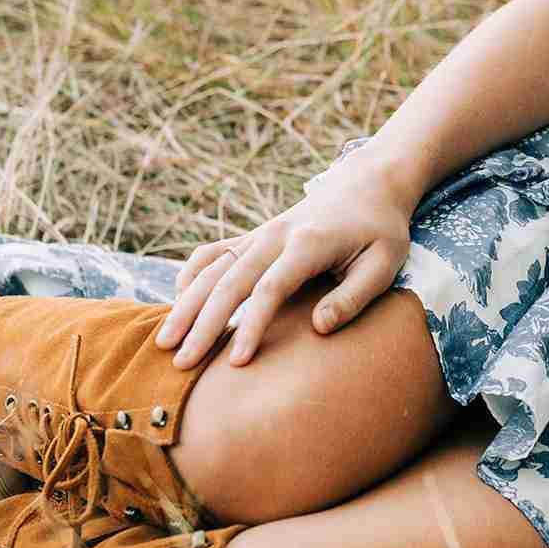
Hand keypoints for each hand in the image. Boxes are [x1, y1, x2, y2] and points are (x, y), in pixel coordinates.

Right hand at [153, 161, 416, 368]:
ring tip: (164, 341)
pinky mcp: (256, 235)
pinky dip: (193, 272)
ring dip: (187, 304)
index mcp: (308, 243)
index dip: (251, 326)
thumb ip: (354, 296)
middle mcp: (276, 235)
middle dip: (202, 324)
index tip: (236, 362)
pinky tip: (178, 298)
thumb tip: (318, 328)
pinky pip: (215, 251)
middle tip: (181, 364)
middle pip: (229, 282)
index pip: (270, 289)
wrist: (369, 183)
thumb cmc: (381, 229)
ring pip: (214, 269)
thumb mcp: (384, 262)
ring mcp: (261, 234)